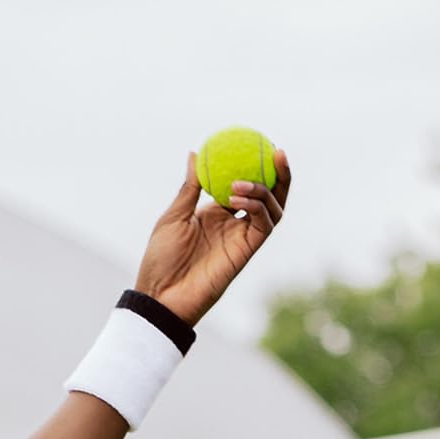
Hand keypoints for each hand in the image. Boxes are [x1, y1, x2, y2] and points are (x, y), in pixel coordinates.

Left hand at [134, 147, 290, 325]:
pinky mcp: (245, 252)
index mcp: (216, 214)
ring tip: (243, 182)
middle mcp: (233, 225)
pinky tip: (238, 198)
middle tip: (277, 151)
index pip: (244, 185)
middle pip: (268, 196)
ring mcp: (241, 239)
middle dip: (278, 174)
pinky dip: (258, 207)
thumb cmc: (161, 260)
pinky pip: (263, 225)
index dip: (255, 166)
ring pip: (272, 209)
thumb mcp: (173, 217)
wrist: (160, 295)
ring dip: (265, 190)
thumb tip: (195, 153)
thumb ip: (190, 187)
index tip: (257, 143)